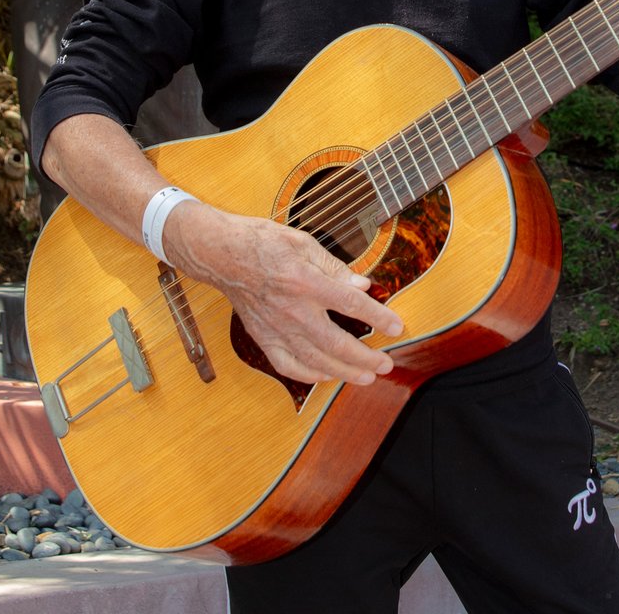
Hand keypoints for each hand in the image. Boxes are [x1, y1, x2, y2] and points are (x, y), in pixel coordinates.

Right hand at [167, 201, 404, 385]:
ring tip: (366, 377)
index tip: (396, 328)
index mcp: (307, 282)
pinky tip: (324, 376)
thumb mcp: (304, 243)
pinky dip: (308, 374)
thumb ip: (335, 267)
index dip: (378, 318)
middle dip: (365, 358)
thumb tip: (362, 285)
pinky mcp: (263, 337)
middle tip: (386, 365)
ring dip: (343, 372)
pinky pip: (287, 365)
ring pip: (315, 360)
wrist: (222, 255)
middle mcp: (293, 310)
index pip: (351, 304)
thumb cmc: (263, 242)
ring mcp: (276, 328)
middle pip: (336, 342)